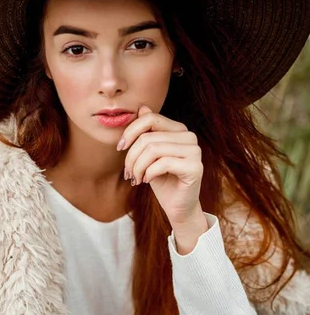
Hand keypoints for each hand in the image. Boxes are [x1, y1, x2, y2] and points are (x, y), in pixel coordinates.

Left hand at [118, 105, 205, 228]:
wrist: (178, 207)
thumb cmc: (162, 180)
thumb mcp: (148, 155)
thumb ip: (147, 132)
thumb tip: (142, 107)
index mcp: (178, 129)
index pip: (150, 118)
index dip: (130, 131)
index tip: (120, 147)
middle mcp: (189, 136)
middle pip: (148, 137)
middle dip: (131, 157)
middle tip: (128, 173)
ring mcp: (194, 151)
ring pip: (153, 150)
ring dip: (138, 167)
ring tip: (135, 178)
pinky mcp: (195, 167)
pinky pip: (162, 163)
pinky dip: (148, 173)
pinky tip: (146, 181)